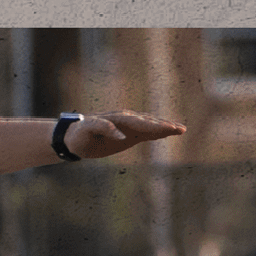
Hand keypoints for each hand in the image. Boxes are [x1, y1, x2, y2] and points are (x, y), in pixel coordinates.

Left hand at [66, 111, 185, 159]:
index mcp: (117, 118)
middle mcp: (126, 119)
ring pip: (151, 125)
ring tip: (181, 130)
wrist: (74, 137)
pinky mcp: (129, 134)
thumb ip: (102, 128)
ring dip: (165, 127)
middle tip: (179, 129)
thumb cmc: (79, 134)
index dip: (152, 125)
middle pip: (148, 122)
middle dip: (164, 125)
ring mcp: (129, 126)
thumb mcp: (86, 130)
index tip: (165, 130)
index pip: (138, 121)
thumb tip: (121, 135)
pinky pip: (147, 132)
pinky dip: (159, 132)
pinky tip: (170, 133)